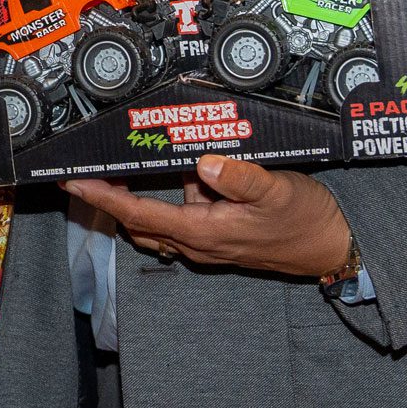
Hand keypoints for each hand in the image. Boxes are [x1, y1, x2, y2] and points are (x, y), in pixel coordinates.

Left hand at [63, 154, 353, 278]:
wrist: (332, 246)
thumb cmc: (306, 220)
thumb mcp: (277, 191)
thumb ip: (240, 177)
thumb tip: (204, 164)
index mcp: (203, 232)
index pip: (137, 215)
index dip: (102, 198)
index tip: (74, 182)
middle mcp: (197, 242)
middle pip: (138, 220)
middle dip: (110, 196)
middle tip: (88, 167)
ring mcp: (206, 242)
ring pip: (159, 218)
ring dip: (142, 194)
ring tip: (132, 161)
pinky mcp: (218, 236)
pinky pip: (183, 214)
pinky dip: (175, 194)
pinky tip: (189, 169)